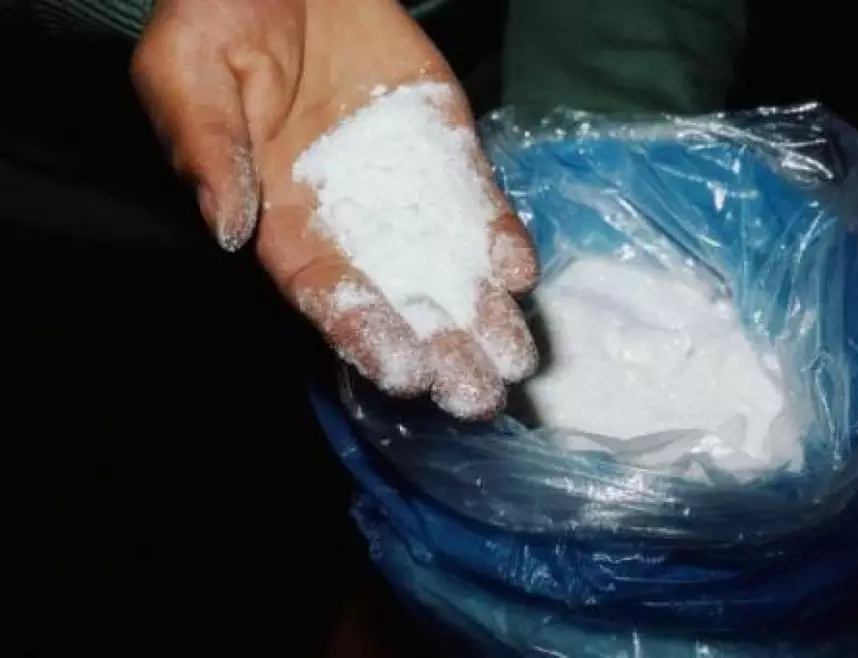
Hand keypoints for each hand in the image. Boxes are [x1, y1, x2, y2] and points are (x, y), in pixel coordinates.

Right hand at [131, 0, 538, 418]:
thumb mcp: (188, 71)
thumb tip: (229, 229)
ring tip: (514, 360)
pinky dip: (500, 238)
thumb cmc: (221, 12)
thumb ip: (207, 149)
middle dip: (439, 348)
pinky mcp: (444, 150)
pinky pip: (476, 202)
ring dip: (483, 313)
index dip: (364, 332)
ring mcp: (403, 187)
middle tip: (477, 397)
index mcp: (281, 217)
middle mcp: (349, 218)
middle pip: (399, 296)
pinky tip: (519, 272)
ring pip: (448, 265)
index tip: (403, 371)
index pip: (325, 290)